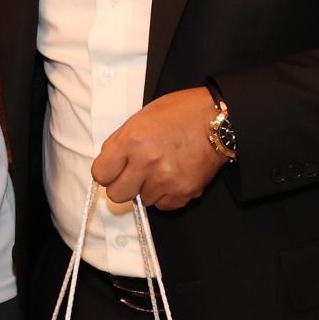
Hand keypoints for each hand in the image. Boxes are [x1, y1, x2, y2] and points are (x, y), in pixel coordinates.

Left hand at [92, 87, 227, 211]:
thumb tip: (108, 166)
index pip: (100, 174)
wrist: (218, 121)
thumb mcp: (141, 118)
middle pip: (117, 195)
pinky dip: (166, 195)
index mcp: (132, 140)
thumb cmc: (180, 114)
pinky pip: (163, 205)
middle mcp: (147, 162)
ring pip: (142, 200)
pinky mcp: (184, 192)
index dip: (107, 172)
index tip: (114, 169)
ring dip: (147, 189)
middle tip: (134, 173)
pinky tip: (173, 176)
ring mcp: (166, 179)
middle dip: (123, 185)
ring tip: (161, 169)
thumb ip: (120, 143)